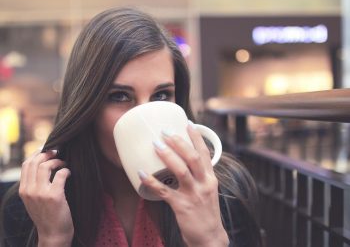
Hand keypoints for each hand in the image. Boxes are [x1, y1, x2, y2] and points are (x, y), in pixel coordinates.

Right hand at [19, 150, 72, 246]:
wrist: (53, 234)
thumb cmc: (46, 216)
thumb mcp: (33, 200)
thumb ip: (34, 185)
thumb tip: (42, 165)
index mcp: (23, 190)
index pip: (26, 165)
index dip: (37, 154)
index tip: (47, 151)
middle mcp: (29, 190)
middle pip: (35, 162)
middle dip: (48, 154)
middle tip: (58, 153)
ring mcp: (41, 193)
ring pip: (46, 166)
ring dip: (58, 161)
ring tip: (64, 164)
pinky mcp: (55, 196)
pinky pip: (61, 174)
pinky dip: (66, 170)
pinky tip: (69, 173)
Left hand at [139, 123, 228, 246]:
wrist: (210, 238)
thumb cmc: (206, 212)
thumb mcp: (208, 191)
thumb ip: (200, 176)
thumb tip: (184, 162)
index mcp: (210, 178)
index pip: (205, 153)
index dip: (197, 137)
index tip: (188, 123)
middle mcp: (204, 183)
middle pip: (193, 158)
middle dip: (179, 142)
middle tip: (165, 131)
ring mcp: (194, 195)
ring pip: (181, 171)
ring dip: (168, 155)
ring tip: (156, 144)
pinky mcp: (182, 206)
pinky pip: (164, 191)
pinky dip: (151, 182)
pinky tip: (141, 173)